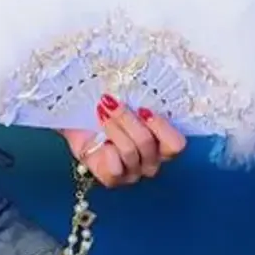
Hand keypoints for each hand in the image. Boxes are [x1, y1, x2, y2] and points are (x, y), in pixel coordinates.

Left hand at [61, 94, 186, 187]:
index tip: (142, 109)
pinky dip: (106, 150)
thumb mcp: (125, 97)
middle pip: (148, 144)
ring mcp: (133, 173)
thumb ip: (139, 95)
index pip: (176, 144)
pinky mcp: (113, 180)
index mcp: (161, 141)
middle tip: (109, 102)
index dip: (162, 127)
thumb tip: (140, 75)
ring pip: (130, 152)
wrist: (77, 121)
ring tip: (100, 113)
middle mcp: (150, 161)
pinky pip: (115, 169)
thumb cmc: (106, 108)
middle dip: (126, 119)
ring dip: (113, 128)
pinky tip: (99, 140)